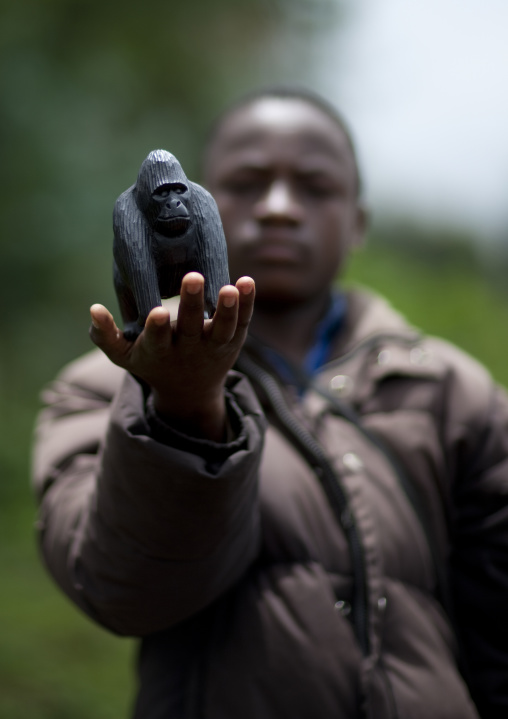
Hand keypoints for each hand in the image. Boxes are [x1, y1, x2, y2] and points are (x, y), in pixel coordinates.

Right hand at [89, 272, 254, 440]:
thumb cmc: (151, 363)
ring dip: (227, 308)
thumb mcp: (124, 356)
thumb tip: (93, 309)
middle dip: (192, 304)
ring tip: (230, 288)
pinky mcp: (233, 339)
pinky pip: (242, 321)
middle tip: (193, 277)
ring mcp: (213, 345)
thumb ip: (105, 335)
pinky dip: (247, 303)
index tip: (156, 312)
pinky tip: (247, 281)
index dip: (157, 328)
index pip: (158, 340)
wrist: (190, 390)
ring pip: (223, 328)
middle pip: (192, 328)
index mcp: (160, 351)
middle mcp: (188, 349)